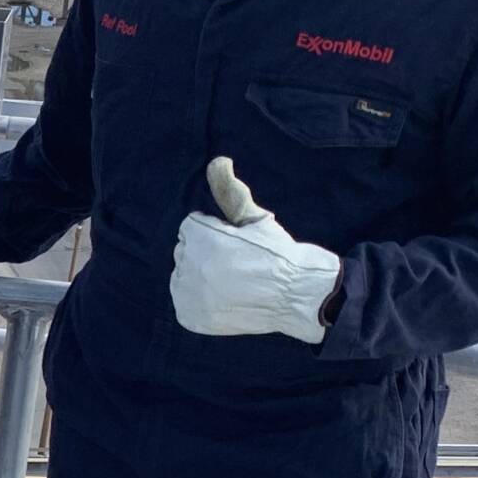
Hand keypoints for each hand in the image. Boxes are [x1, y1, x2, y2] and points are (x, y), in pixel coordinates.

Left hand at [170, 157, 341, 343]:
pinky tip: (225, 300)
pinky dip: (200, 304)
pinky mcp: (189, 317)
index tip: (238, 246)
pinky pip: (184, 304)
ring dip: (201, 279)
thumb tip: (217, 161)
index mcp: (198, 235)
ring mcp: (188, 293)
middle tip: (238, 265)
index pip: (190, 229)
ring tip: (233, 283)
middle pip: (185, 253)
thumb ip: (229, 190)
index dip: (216, 235)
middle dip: (207, 255)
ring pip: (183, 278)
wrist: (294, 294)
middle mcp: (189, 264)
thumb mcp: (253, 218)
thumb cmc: (275, 251)